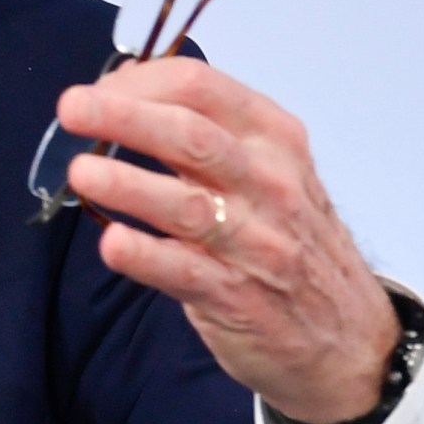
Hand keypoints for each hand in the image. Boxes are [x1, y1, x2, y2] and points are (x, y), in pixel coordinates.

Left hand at [59, 59, 395, 423]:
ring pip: (186, 204)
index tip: (94, 93)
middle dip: (126, 117)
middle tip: (72, 108)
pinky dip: (147, 256)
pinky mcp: (237, 296)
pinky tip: (112, 243)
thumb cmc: (291, 240)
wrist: (351, 339)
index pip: (203, 90)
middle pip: (192, 137)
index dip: (140, 84)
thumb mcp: (268, 171)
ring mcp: (255, 242)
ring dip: (129, 185)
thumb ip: (204, 133)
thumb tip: (121, 91)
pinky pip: (186, 271)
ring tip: (81, 171)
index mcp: (273, 139)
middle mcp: (269, 183)